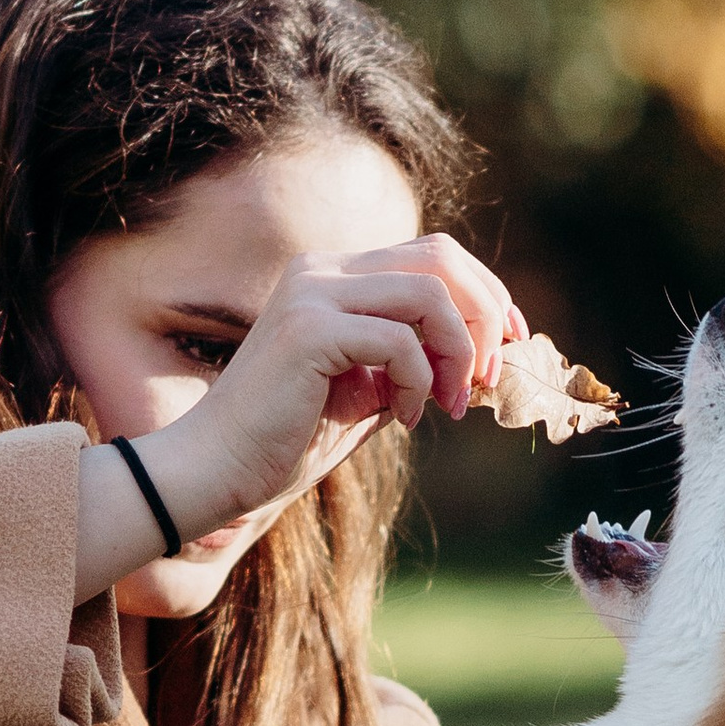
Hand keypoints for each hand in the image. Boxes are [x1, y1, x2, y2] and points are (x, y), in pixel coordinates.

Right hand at [75, 235, 521, 596]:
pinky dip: (419, 383)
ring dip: (458, 354)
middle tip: (488, 376)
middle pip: (441, 257)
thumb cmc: (289, 440)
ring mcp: (312, 293)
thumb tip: (482, 356)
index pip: (434, 255)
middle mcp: (322, 270)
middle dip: (483, 315)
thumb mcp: (371, 394)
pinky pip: (400, 341)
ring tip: (449, 405)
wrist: (218, 470)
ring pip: (430, 294)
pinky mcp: (308, 329)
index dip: (485, 294)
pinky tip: (405, 419)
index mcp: (335, 276)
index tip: (507, 344)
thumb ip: (416, 364)